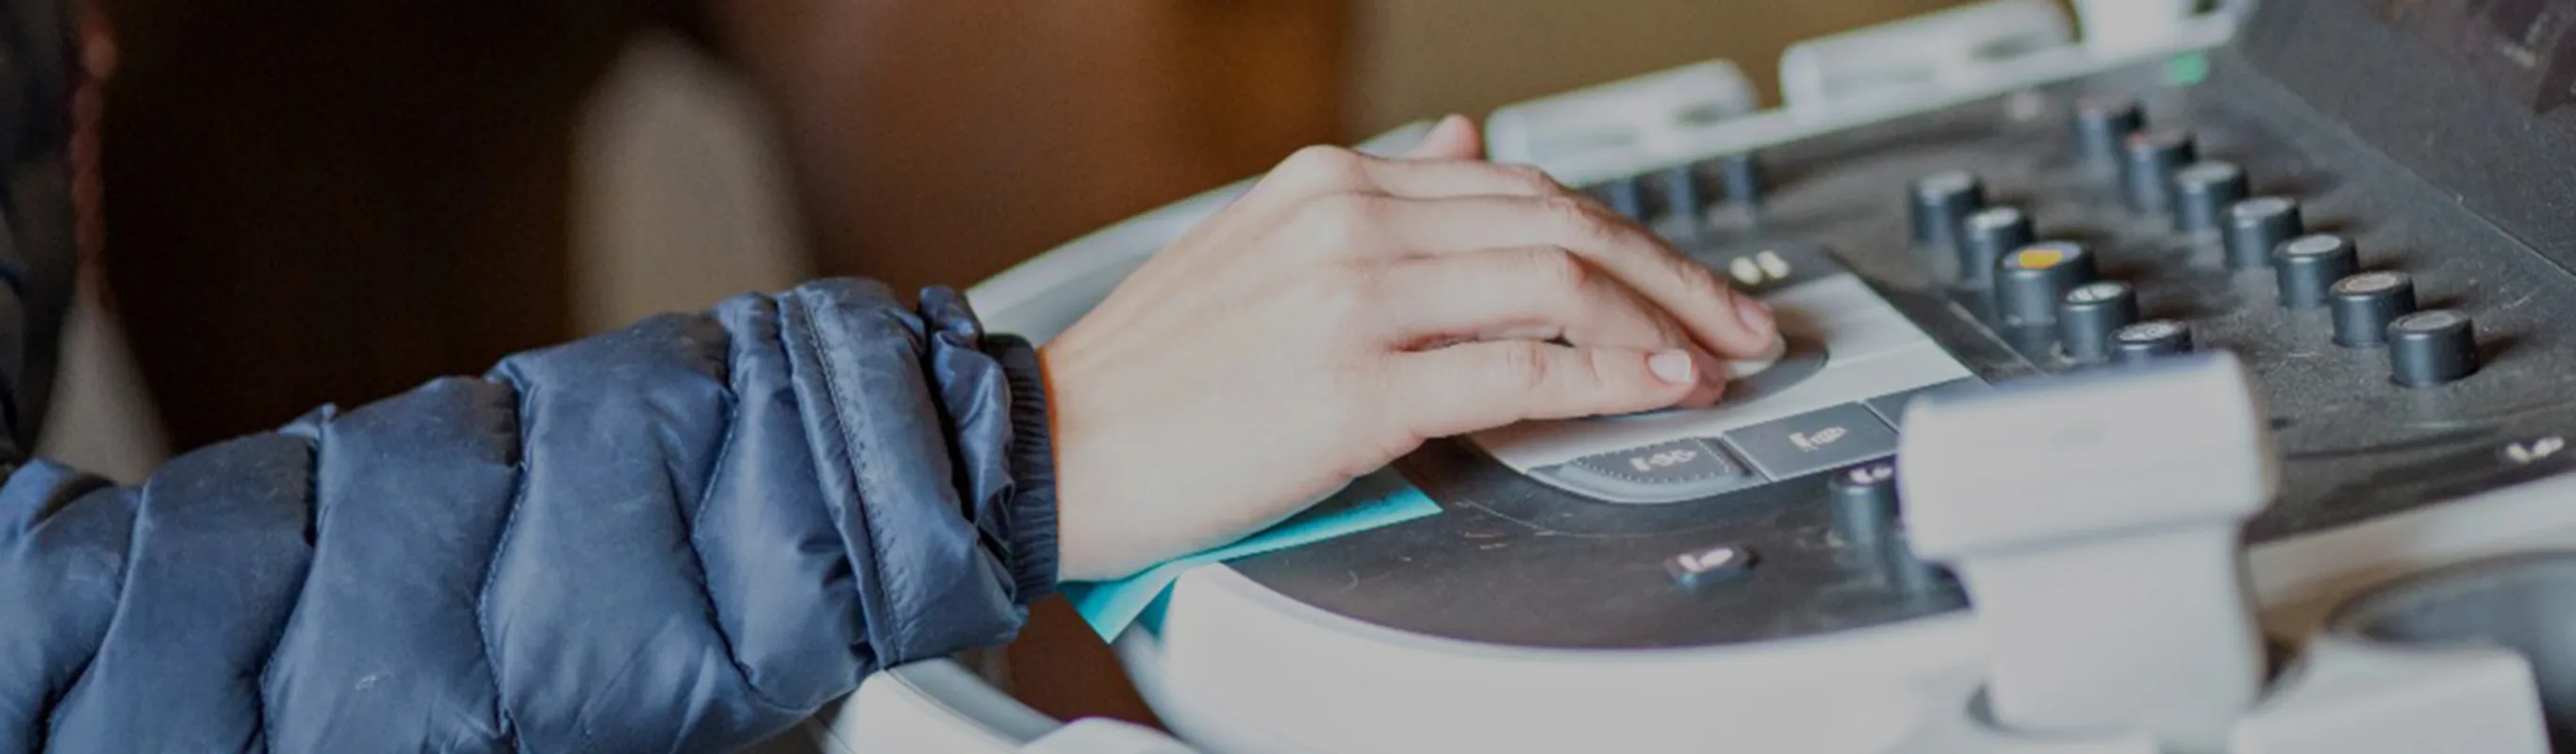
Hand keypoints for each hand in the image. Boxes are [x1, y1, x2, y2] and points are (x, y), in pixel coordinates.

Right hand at [1040, 116, 1779, 580]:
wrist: (1054, 448)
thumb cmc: (1152, 376)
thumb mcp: (1263, 250)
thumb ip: (1375, 201)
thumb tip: (1466, 144)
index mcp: (1328, 183)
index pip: (1518, 184)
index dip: (1621, 232)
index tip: (1677, 278)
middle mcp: (1347, 220)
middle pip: (1559, 220)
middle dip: (1671, 272)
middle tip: (1737, 316)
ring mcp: (1353, 299)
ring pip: (1558, 280)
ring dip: (1664, 320)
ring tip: (1719, 354)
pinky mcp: (1355, 388)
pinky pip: (1522, 370)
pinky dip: (1612, 376)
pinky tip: (1661, 384)